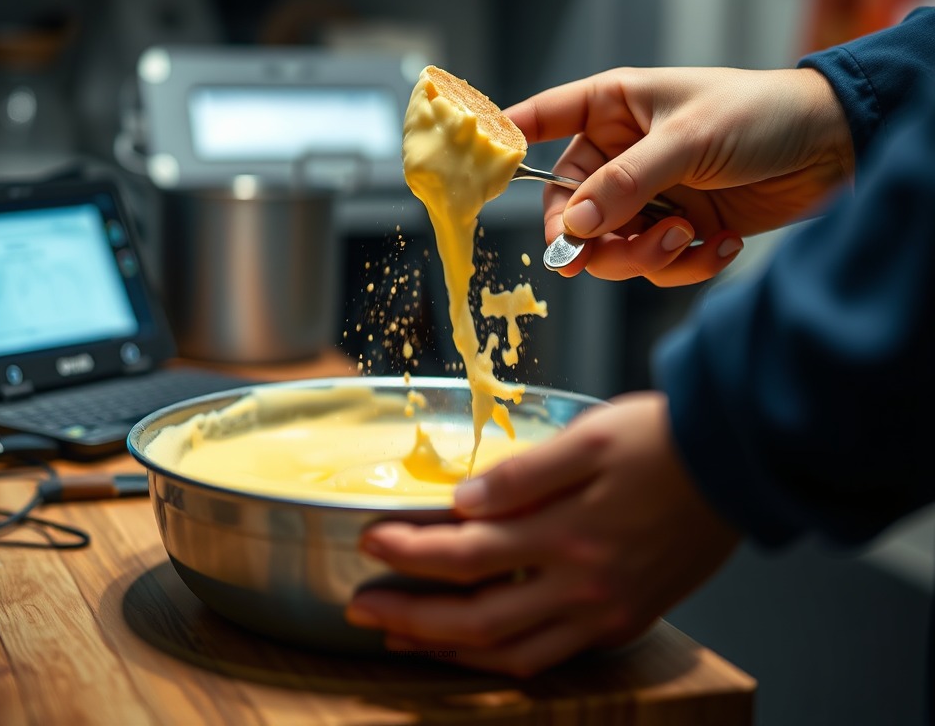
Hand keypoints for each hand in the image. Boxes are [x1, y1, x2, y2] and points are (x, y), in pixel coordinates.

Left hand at [345, 393, 739, 676]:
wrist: (735, 464)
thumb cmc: (659, 440)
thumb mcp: (588, 438)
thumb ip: (523, 473)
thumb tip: (461, 501)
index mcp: (570, 534)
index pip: (468, 554)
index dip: (411, 552)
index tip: (369, 542)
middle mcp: (584, 586)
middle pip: (478, 618)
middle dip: (413, 616)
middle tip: (360, 607)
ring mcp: (606, 612)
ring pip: (512, 651)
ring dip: (450, 650)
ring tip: (403, 637)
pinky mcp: (625, 620)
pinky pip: (553, 656)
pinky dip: (505, 658)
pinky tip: (476, 645)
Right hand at [504, 66, 854, 285]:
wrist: (833, 148)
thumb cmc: (760, 114)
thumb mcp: (688, 140)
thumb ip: (626, 183)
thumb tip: (571, 228)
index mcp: (612, 109)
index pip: (542, 120)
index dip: (506, 142)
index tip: (478, 172)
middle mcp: (619, 154)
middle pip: (568, 209)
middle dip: (587, 239)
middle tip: (596, 256)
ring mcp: (647, 195)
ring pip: (609, 246)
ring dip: (645, 255)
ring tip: (689, 236)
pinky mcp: (678, 228)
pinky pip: (655, 264)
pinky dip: (685, 263)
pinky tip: (721, 242)